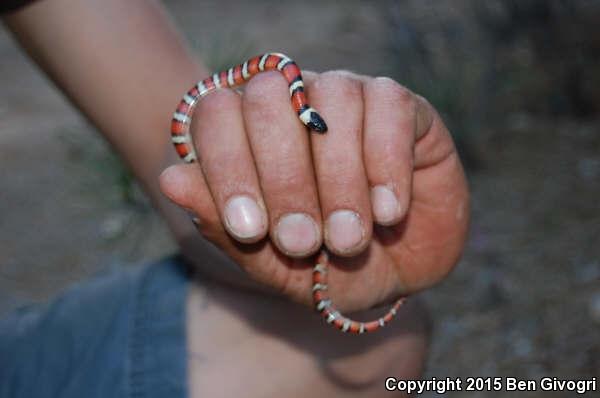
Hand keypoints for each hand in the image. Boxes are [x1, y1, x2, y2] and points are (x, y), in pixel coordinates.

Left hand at [159, 70, 468, 311]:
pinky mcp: (402, 106)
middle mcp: (295, 99)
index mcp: (250, 130)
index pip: (216, 113)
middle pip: (266, 98)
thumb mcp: (272, 262)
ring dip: (338, 180)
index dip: (226, 166)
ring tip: (347, 239)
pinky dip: (385, 165)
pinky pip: (389, 108)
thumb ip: (224, 225)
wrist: (397, 271)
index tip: (250, 230)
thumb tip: (171, 179)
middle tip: (300, 242)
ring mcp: (349, 94)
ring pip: (332, 99)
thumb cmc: (327, 265)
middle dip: (282, 179)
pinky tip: (387, 212)